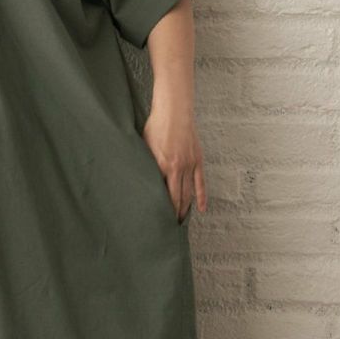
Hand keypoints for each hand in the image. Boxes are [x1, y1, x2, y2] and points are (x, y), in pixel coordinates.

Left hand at [141, 104, 207, 224]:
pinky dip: (201, 197)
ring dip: (185, 208)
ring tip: (180, 221)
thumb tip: (139, 180)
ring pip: (188, 193)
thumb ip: (145, 164)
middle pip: (176, 198)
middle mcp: (177, 168)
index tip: (156, 220)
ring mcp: (189, 165)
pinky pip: (200, 183)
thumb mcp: (144, 146)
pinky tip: (200, 209)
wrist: (174, 111)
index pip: (161, 194)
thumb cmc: (155, 127)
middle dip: (173, 214)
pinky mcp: (197, 160)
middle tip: (168, 227)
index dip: (159, 209)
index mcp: (161, 166)